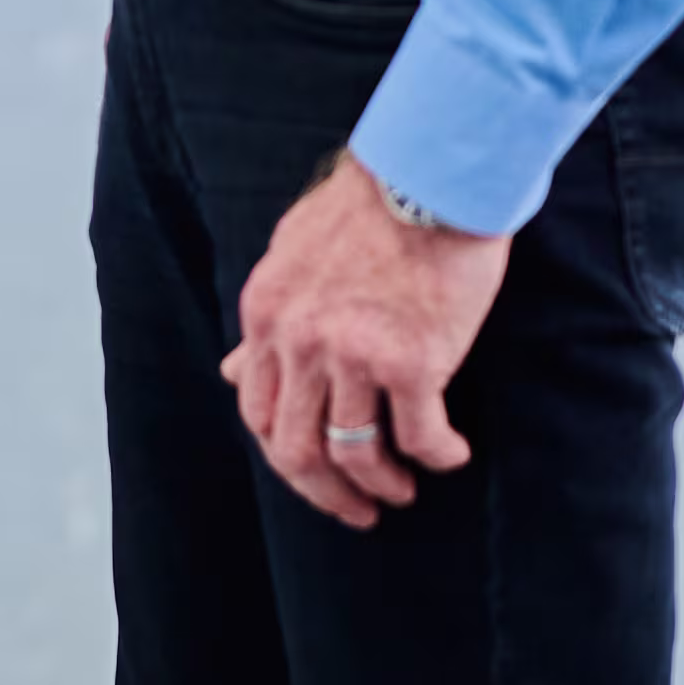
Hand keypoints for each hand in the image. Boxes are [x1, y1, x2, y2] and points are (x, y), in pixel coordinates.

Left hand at [220, 151, 508, 527]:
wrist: (429, 173)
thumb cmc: (368, 208)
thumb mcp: (291, 254)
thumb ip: (267, 320)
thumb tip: (232, 372)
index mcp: (265, 315)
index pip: (256, 412)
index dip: (285, 460)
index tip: (314, 478)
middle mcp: (300, 340)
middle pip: (297, 449)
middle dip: (327, 493)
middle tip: (359, 512)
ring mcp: (354, 353)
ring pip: (356, 452)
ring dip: (382, 484)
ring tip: (404, 488)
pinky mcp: (413, 360)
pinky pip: (421, 436)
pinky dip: (437, 456)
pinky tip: (451, 453)